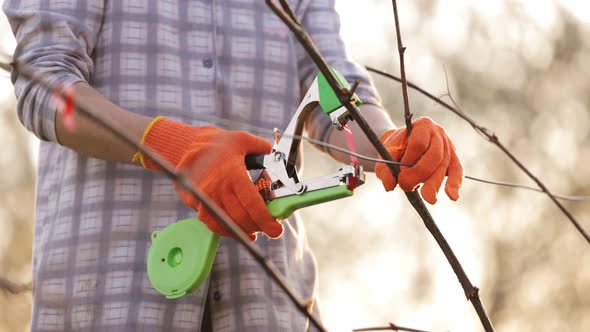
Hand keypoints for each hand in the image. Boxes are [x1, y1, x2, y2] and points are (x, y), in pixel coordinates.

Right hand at [137, 117, 282, 239]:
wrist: (188, 146)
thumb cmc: (218, 144)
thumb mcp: (242, 140)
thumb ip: (261, 147)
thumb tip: (275, 154)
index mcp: (233, 174)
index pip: (252, 203)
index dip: (265, 219)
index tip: (276, 230)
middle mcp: (219, 188)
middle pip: (241, 218)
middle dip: (258, 227)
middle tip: (269, 229)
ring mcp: (206, 197)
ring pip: (227, 224)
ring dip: (243, 231)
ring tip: (254, 231)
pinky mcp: (196, 203)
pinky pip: (212, 224)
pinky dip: (226, 231)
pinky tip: (237, 230)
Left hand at [375, 117, 462, 203]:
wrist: (402, 145)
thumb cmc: (395, 149)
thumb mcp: (385, 156)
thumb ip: (385, 169)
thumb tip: (389, 186)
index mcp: (421, 126)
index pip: (418, 143)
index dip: (409, 159)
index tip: (400, 173)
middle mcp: (438, 133)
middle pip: (434, 155)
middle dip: (421, 174)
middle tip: (407, 187)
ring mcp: (447, 146)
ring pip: (444, 165)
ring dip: (435, 183)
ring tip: (429, 199)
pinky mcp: (453, 159)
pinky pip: (457, 171)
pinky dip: (455, 183)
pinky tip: (453, 196)